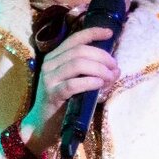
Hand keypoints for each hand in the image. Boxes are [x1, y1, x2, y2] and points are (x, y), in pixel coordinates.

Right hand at [20, 26, 119, 153]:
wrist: (42, 125)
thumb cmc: (63, 102)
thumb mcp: (77, 82)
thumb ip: (93, 73)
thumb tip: (116, 69)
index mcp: (55, 57)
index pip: (75, 38)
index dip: (93, 33)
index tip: (110, 33)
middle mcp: (50, 64)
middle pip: (80, 51)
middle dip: (102, 56)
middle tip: (114, 67)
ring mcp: (49, 78)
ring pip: (77, 64)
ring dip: (99, 69)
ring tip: (110, 77)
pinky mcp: (52, 94)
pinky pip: (73, 84)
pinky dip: (90, 82)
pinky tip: (100, 84)